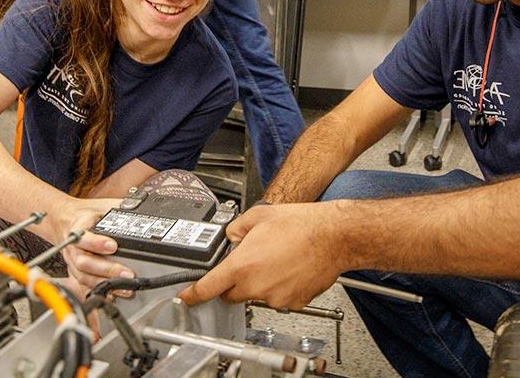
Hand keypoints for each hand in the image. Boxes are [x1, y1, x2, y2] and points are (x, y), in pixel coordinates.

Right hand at [57, 198, 133, 294]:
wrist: (66, 220)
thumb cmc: (87, 215)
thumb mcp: (102, 205)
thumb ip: (118, 208)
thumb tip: (138, 209)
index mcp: (78, 227)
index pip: (83, 237)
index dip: (97, 243)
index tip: (113, 246)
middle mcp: (72, 247)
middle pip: (84, 262)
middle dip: (107, 270)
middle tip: (127, 273)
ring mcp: (72, 261)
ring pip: (84, 277)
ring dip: (105, 284)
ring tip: (125, 288)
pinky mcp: (75, 272)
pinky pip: (84, 285)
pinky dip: (98, 291)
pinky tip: (113, 295)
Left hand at [177, 201, 349, 309]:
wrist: (334, 236)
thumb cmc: (301, 225)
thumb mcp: (258, 216)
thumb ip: (235, 230)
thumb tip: (231, 238)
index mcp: (242, 266)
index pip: (207, 287)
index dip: (193, 294)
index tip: (186, 297)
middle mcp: (256, 286)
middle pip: (231, 294)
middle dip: (234, 282)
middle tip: (250, 262)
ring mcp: (275, 297)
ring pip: (256, 296)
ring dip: (260, 283)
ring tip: (278, 260)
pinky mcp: (293, 303)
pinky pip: (278, 298)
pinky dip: (280, 287)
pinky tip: (290, 269)